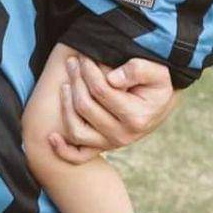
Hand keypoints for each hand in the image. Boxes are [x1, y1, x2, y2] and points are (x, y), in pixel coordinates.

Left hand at [48, 55, 178, 163]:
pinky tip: (52, 136)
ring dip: (65, 105)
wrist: (161, 103)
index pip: (101, 91)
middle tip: (73, 63)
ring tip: (65, 84)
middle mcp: (122, 136)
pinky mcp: (102, 147)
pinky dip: (63, 150)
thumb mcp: (157, 71)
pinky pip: (79, 155)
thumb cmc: (157, 83)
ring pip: (76, 130)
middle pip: (85, 107)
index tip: (84, 56)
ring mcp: (111, 144)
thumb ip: (138, 70)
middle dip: (76, 80)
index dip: (88, 71)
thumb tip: (112, 79)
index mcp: (136, 117)